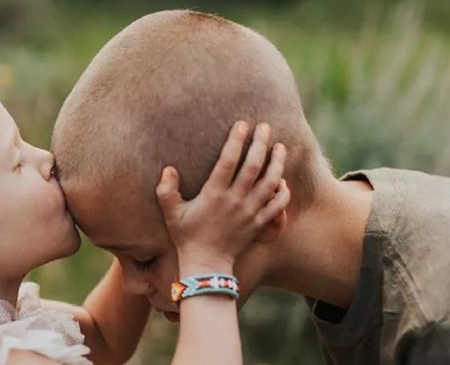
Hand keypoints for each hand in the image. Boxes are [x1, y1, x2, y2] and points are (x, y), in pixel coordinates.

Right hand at [156, 121, 289, 274]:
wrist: (206, 265)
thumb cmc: (186, 237)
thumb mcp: (171, 213)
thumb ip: (166, 190)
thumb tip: (169, 168)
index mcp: (214, 193)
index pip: (229, 160)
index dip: (237, 140)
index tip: (242, 124)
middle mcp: (235, 200)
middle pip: (254, 165)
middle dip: (261, 143)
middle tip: (265, 127)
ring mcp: (250, 212)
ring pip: (271, 181)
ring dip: (277, 162)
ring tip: (280, 147)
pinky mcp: (259, 223)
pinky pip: (278, 204)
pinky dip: (283, 191)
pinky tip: (282, 180)